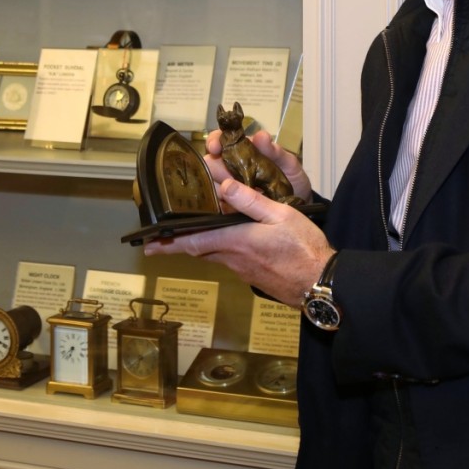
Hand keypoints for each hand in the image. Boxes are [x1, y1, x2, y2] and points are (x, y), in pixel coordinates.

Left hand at [143, 177, 332, 306]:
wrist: (320, 283)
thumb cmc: (304, 249)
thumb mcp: (282, 216)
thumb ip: (251, 201)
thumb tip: (225, 185)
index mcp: (236, 241)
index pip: (193, 241)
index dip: (168, 242)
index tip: (148, 245)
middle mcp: (234, 258)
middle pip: (198, 249)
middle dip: (178, 244)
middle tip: (159, 240)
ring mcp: (243, 270)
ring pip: (213, 254)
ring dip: (199, 244)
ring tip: (190, 233)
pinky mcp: (253, 275)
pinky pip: (228, 259)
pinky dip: (219, 248)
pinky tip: (227, 240)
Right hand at [203, 128, 313, 202]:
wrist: (299, 206)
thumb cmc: (291, 179)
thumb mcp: (289, 164)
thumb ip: (275, 151)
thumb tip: (261, 136)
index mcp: (242, 152)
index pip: (220, 142)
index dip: (215, 142)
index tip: (216, 147)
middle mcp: (231, 169)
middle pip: (210, 165)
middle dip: (215, 169)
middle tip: (229, 177)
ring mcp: (229, 190)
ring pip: (211, 187)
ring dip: (220, 190)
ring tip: (236, 195)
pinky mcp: (229, 209)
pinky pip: (218, 208)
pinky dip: (222, 208)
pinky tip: (233, 209)